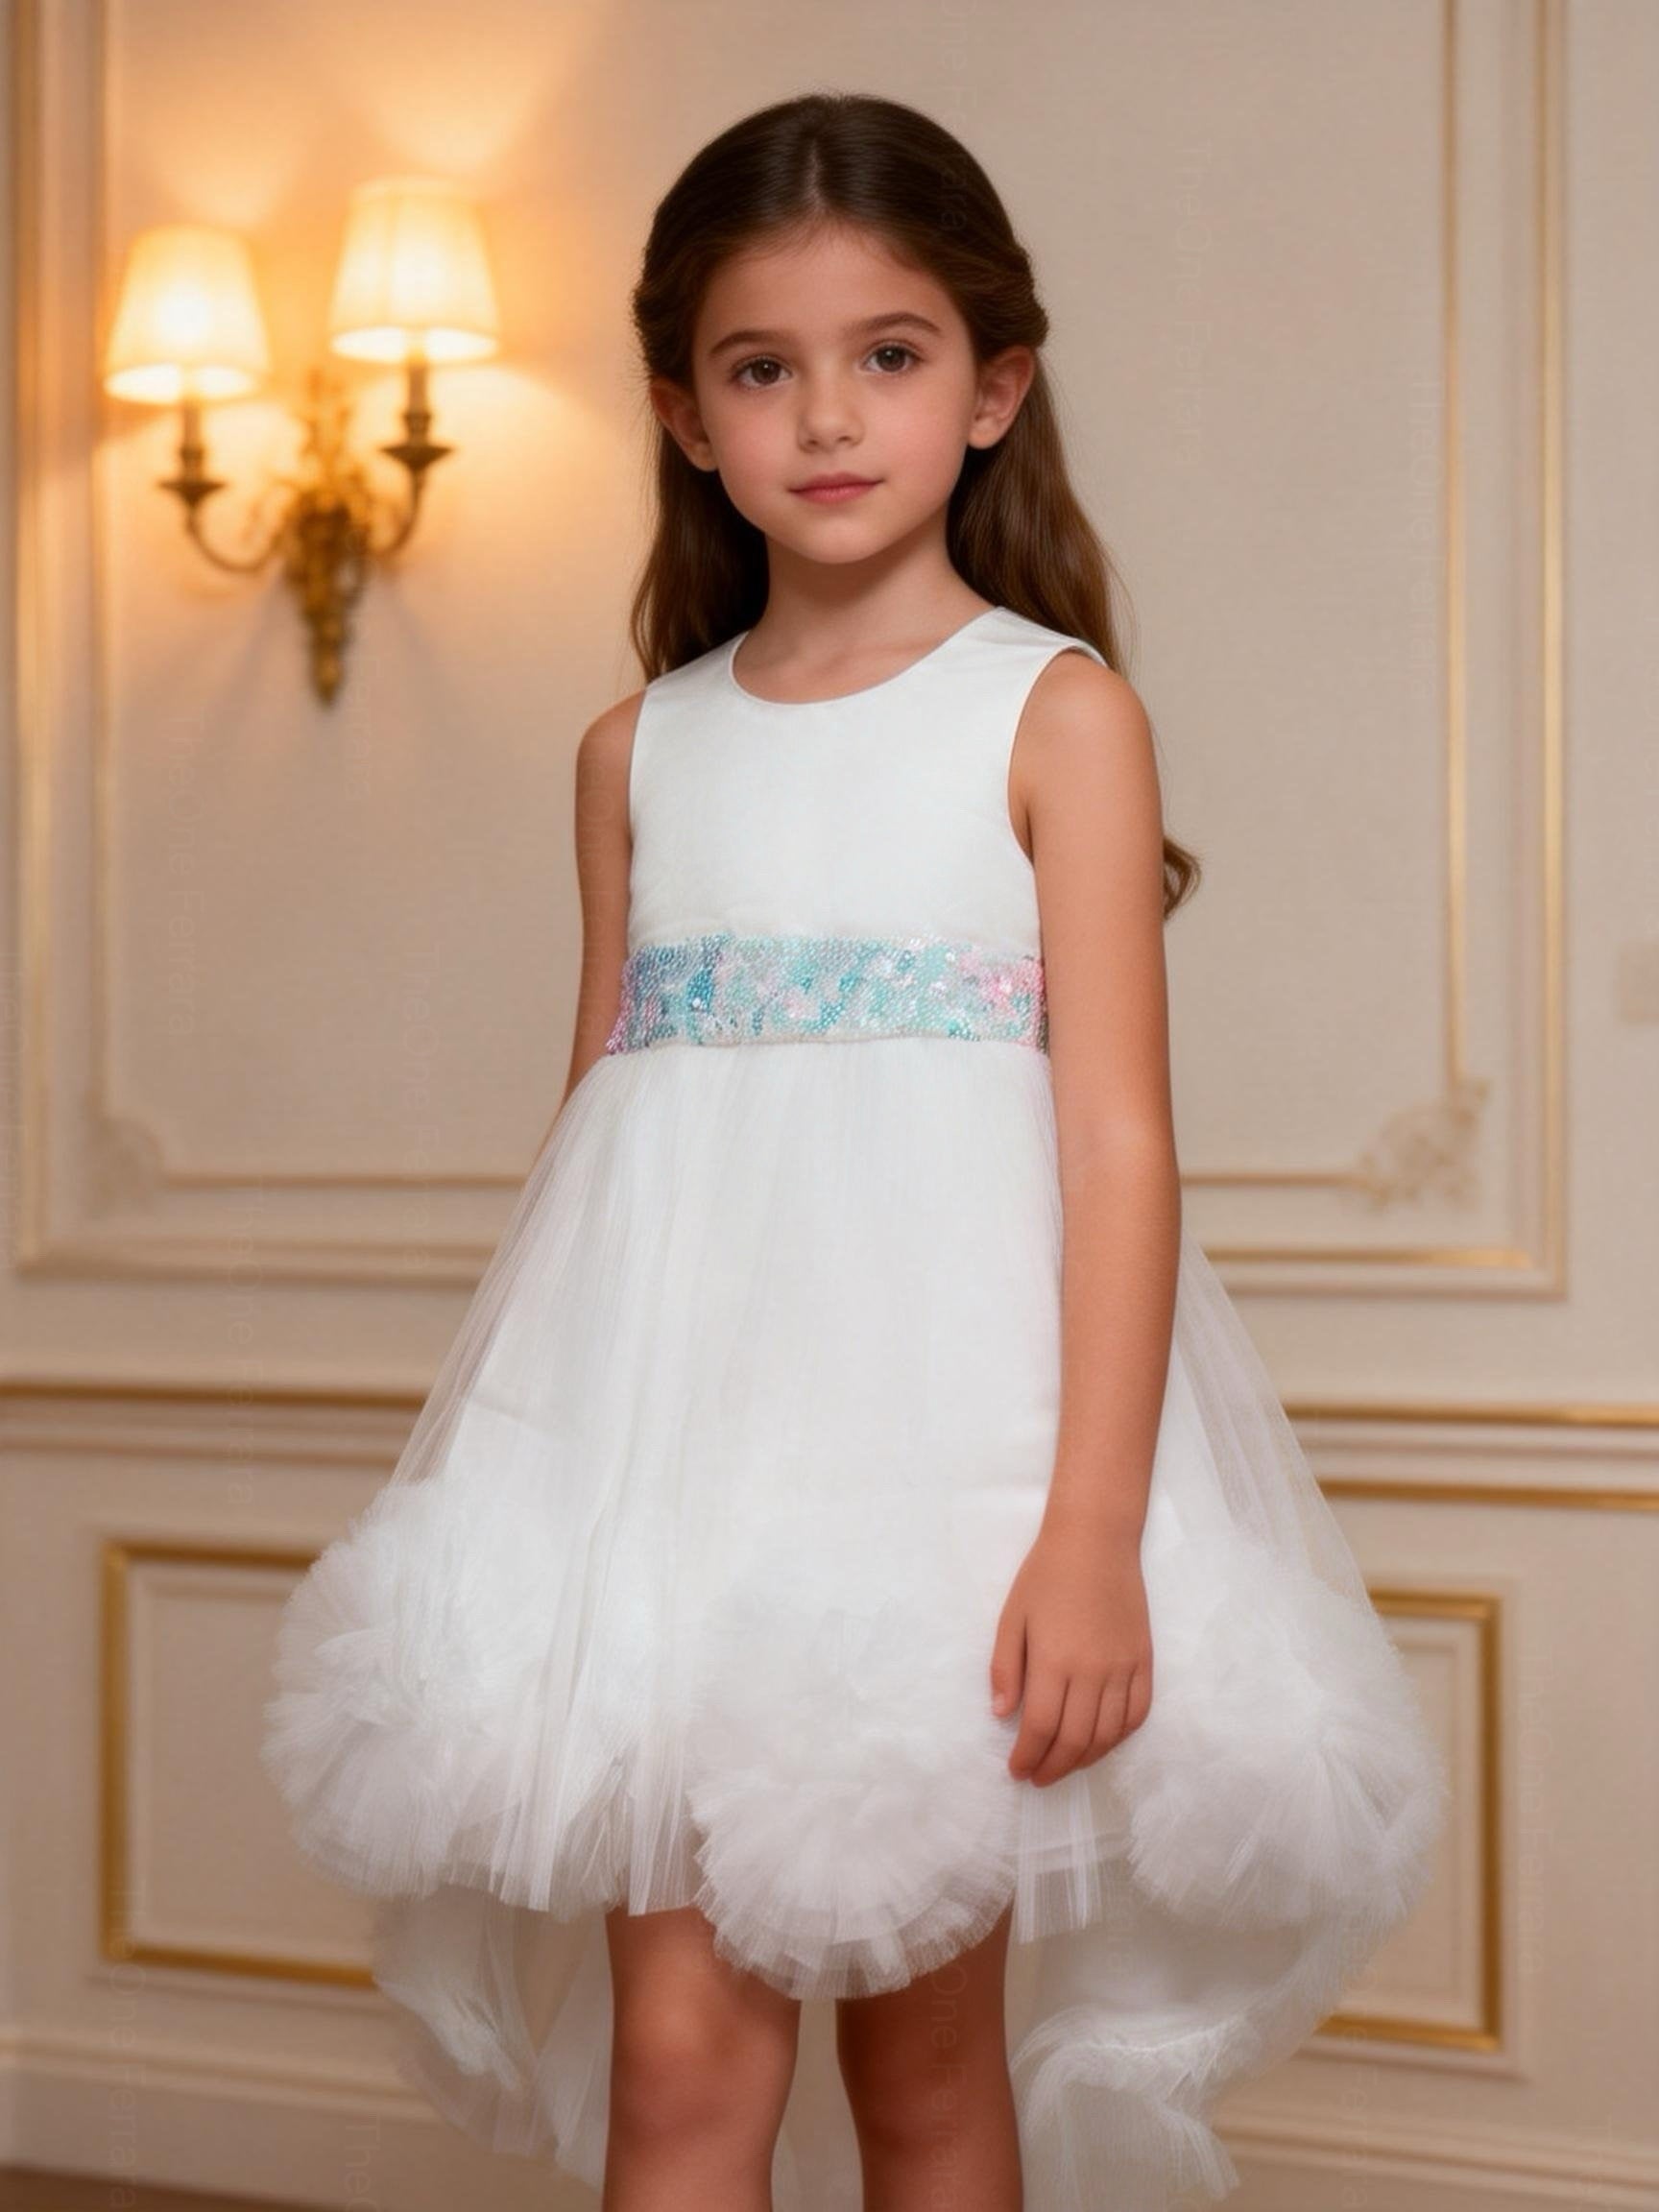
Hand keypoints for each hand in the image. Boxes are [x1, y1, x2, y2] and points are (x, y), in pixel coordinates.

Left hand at [988, 1519, 1152, 1786]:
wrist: (1096, 1541)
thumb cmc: (1046, 1575)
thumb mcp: (1012, 1617)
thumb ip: (1005, 1668)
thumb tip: (1001, 1714)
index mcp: (1053, 1662)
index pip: (1040, 1728)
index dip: (1027, 1757)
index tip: (1017, 1770)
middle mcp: (1092, 1672)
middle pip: (1075, 1740)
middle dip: (1053, 1767)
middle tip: (1037, 1776)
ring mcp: (1123, 1668)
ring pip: (1108, 1735)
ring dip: (1085, 1759)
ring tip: (1064, 1764)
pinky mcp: (1144, 1661)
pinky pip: (1137, 1713)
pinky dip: (1119, 1737)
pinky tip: (1101, 1741)